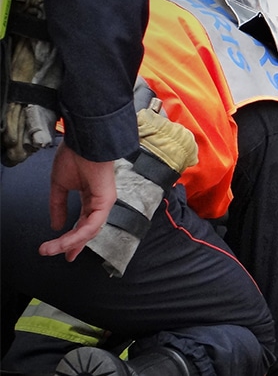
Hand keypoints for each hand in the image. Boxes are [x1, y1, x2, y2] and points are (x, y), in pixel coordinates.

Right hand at [41, 142, 115, 260]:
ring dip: (69, 242)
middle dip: (73, 245)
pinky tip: (66, 240)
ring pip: (88, 230)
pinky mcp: (105, 202)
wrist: (84, 142)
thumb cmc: (75, 156)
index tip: (62, 250)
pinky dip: (78, 234)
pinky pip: (92, 224)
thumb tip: (56, 225)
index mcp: (90, 197)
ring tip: (51, 249)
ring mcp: (104, 203)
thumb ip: (58, 206)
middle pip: (87, 230)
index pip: (82, 223)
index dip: (73, 238)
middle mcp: (99, 202)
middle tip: (61, 256)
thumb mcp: (60, 185)